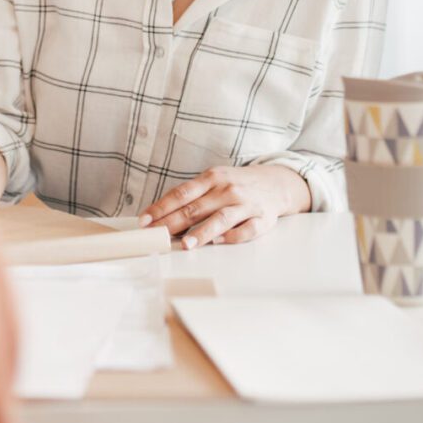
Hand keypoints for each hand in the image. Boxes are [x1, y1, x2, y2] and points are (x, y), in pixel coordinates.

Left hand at [138, 164, 310, 247]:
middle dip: (174, 222)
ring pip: (221, 218)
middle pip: (196, 208)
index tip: (145, 220)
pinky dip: (232, 236)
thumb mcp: (215, 181)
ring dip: (202, 232)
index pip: (181, 193)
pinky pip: (246, 230)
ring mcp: (245, 204)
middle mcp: (228, 189)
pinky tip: (218, 242)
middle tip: (156, 235)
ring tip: (186, 244)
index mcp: (212, 178)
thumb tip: (162, 216)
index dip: (162, 207)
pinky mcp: (262, 219)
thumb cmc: (237, 184)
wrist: (276, 183)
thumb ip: (193, 196)